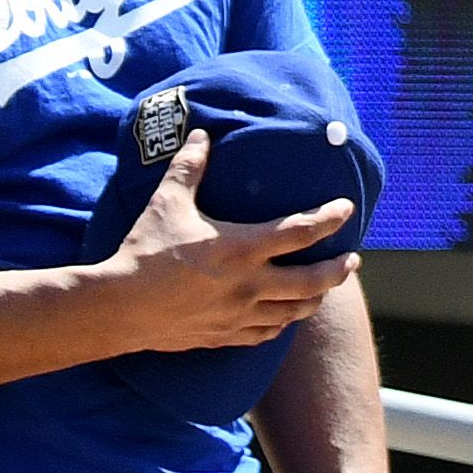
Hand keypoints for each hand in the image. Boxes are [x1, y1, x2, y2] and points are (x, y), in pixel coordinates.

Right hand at [92, 146, 364, 354]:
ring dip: (315, 299)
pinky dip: (281, 325)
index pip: (301, 231)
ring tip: (324, 289)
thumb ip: (190, 168)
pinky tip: (283, 319)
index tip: (346, 208)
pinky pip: (265, 335)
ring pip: (294, 313)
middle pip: (312, 282)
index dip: (330, 218)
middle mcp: (249, 285)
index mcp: (242, 248)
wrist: (119, 308)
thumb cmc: (145, 251)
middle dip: (338, 270)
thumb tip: (202, 136)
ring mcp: (239, 315)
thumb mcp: (167, 202)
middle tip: (352, 260)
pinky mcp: (224, 336)